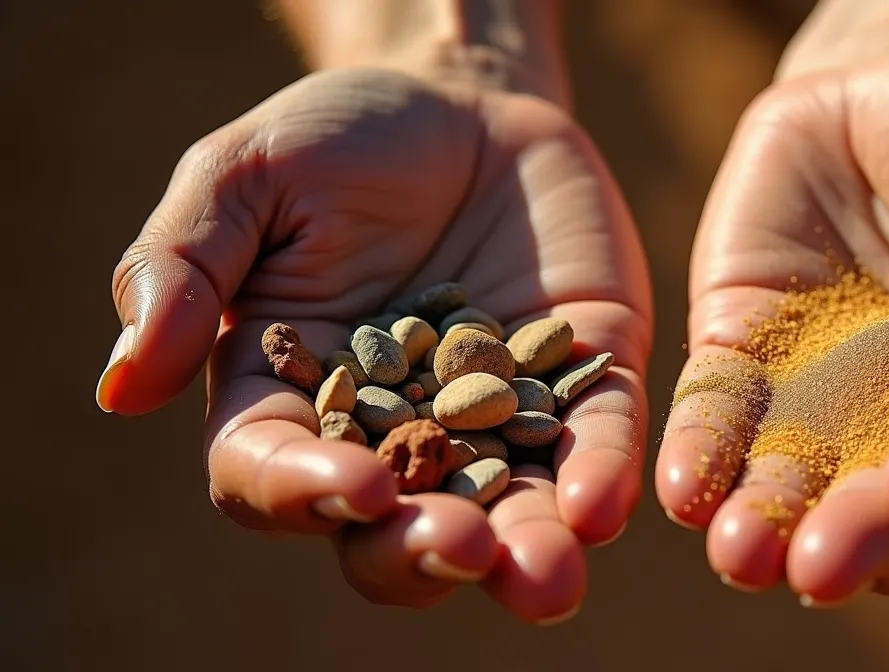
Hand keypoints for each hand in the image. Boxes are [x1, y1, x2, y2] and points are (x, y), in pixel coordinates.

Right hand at [97, 68, 651, 621]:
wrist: (463, 108)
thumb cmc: (335, 142)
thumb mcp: (243, 178)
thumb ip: (182, 269)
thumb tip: (121, 386)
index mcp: (292, 399)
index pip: (274, 475)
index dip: (304, 493)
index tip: (350, 482)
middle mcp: (394, 434)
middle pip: (391, 530)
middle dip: (420, 550)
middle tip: (457, 546)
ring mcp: (496, 419)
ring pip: (503, 517)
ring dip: (523, 556)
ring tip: (543, 579)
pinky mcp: (584, 385)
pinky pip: (593, 444)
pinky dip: (598, 479)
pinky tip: (602, 508)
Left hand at [657, 34, 888, 603]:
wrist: (887, 71)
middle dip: (866, 539)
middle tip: (820, 565)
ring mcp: (832, 394)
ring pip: (809, 484)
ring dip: (774, 524)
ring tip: (740, 552)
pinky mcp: (749, 360)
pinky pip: (723, 420)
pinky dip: (704, 457)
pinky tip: (682, 486)